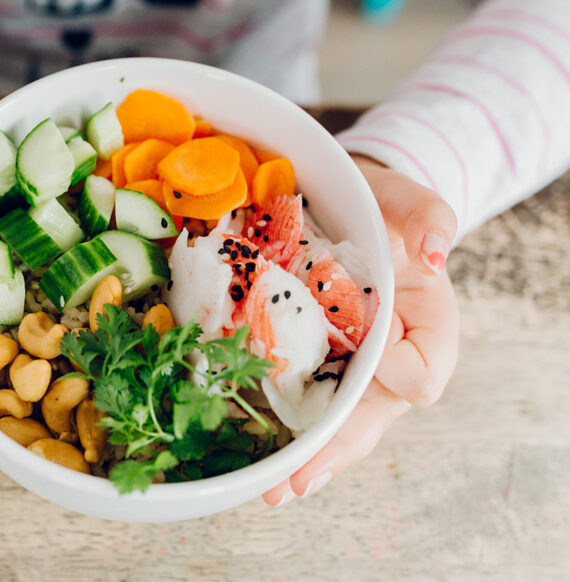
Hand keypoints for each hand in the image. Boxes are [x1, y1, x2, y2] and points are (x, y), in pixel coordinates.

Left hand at [263, 155, 458, 504]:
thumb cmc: (381, 209)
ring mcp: (349, 367)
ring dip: (304, 458)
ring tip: (272, 490)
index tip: (378, 361)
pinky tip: (255, 456)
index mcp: (425, 327)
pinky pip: (302, 402)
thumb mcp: (406, 201)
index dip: (400, 372)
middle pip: (370, 417)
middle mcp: (388, 359)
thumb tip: (435, 252)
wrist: (343, 207)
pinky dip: (281, 429)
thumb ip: (428, 215)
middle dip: (335, 450)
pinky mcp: (312, 362)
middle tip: (299, 481)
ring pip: (334, 424)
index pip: (422, 371)